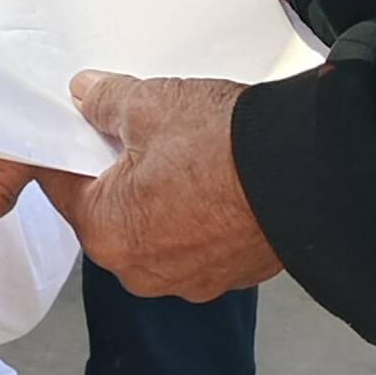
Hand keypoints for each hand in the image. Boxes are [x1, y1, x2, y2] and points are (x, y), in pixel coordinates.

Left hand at [41, 74, 281, 300]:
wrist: (312, 173)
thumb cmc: (227, 147)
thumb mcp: (150, 104)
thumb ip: (105, 101)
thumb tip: (87, 95)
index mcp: (106, 232)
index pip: (63, 187)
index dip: (71, 150)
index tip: (82, 130)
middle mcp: (142, 270)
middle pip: (111, 212)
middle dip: (121, 175)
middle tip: (145, 136)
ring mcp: (190, 279)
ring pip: (158, 230)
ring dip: (165, 198)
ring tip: (191, 157)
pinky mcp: (232, 275)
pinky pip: (200, 242)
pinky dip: (203, 216)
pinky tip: (220, 181)